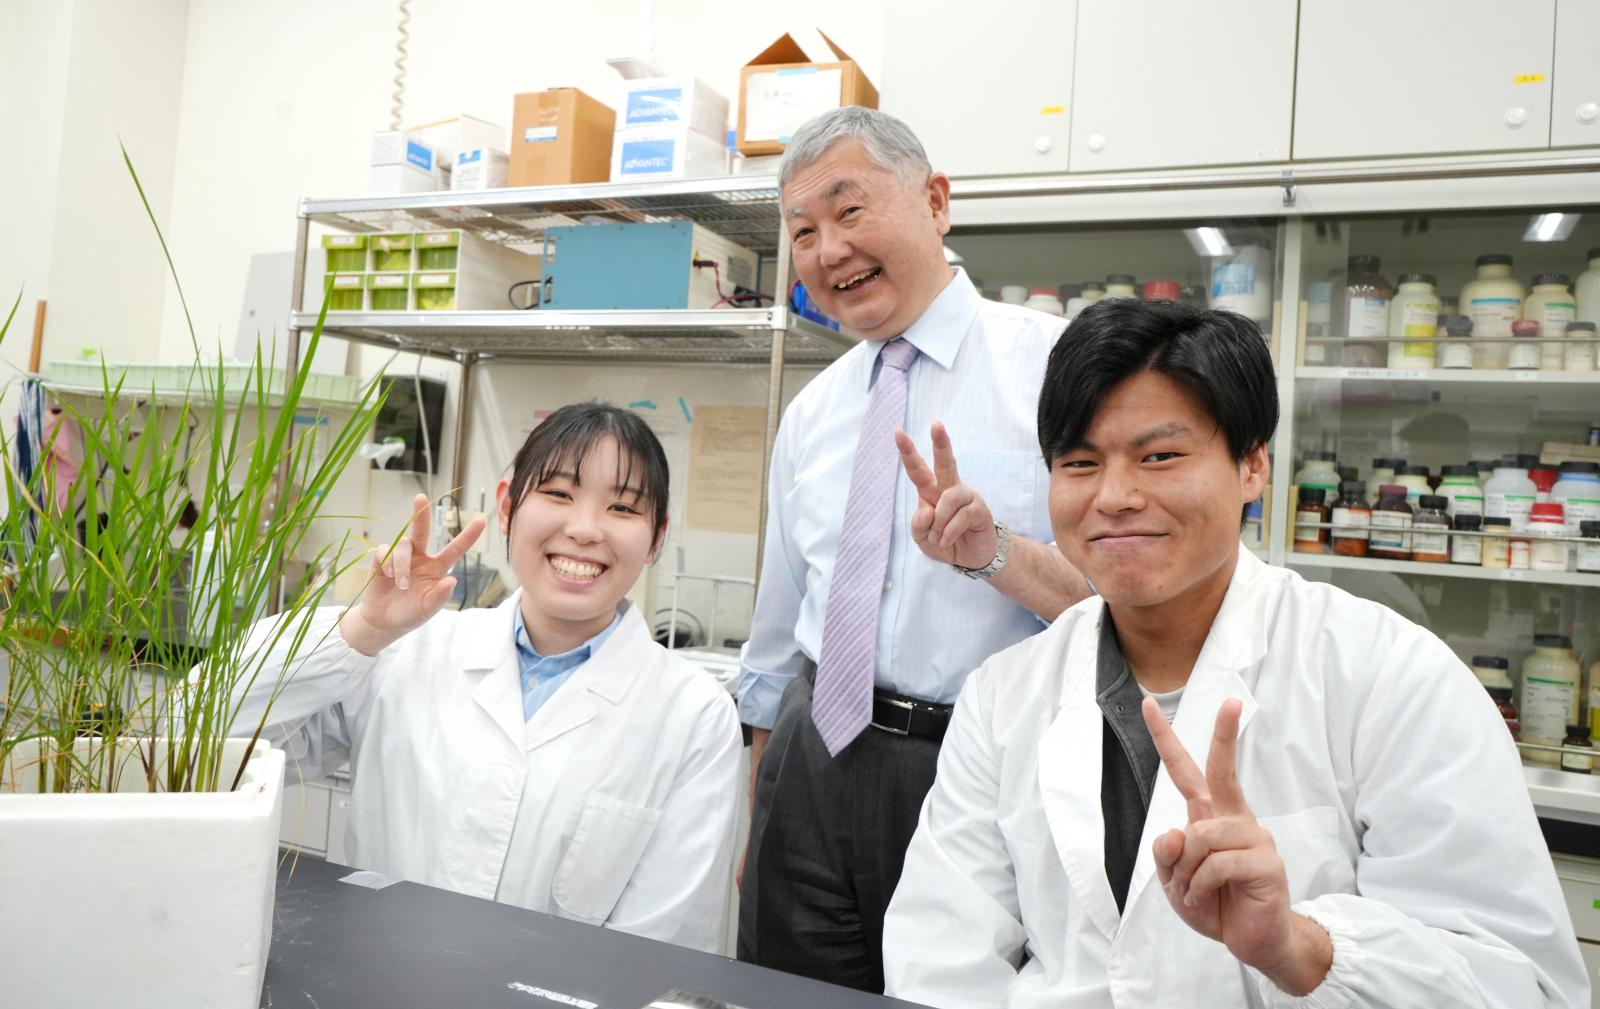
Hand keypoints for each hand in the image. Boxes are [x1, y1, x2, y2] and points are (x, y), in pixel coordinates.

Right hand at [340, 493, 486, 655]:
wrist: (383, 621)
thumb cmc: (410, 613)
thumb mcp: (429, 608)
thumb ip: (440, 596)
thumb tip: (452, 581)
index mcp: (437, 567)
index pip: (455, 548)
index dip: (468, 535)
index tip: (482, 520)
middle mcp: (420, 557)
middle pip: (422, 530)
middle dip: (421, 514)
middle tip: (420, 497)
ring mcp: (401, 557)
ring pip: (403, 544)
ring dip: (403, 564)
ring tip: (401, 584)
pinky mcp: (382, 559)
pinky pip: (385, 550)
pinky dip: (389, 563)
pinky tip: (389, 576)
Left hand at [894, 422, 998, 570]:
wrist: (972, 557)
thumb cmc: (945, 543)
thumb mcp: (922, 539)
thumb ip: (918, 526)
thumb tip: (926, 510)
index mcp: (931, 492)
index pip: (918, 469)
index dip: (908, 452)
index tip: (898, 432)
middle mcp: (949, 489)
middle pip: (945, 463)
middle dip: (941, 443)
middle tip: (937, 425)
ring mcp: (966, 497)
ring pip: (949, 497)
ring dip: (939, 523)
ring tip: (938, 538)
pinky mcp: (979, 509)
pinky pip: (960, 516)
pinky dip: (949, 533)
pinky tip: (947, 541)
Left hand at [1142, 697, 1330, 994]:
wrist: (1254, 943)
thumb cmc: (1214, 904)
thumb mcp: (1174, 881)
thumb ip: (1166, 854)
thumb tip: (1175, 831)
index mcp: (1211, 817)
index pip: (1187, 771)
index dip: (1166, 739)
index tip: (1150, 704)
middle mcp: (1235, 819)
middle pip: (1223, 771)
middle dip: (1225, 735)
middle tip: (1232, 701)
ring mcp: (1255, 838)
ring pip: (1201, 837)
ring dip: (1186, 873)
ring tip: (1195, 894)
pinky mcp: (1267, 862)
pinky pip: (1217, 865)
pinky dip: (1199, 888)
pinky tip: (1206, 901)